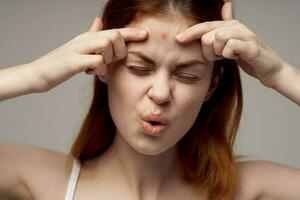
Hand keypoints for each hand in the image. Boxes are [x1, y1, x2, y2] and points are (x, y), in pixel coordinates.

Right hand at [28, 17, 147, 91]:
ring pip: (106, 44)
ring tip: (99, 69)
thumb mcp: (78, 46)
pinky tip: (93, 74)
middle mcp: (84, 40)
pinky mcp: (72, 61)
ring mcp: (78, 49)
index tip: (145, 35)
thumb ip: (91, 35)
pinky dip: (100, 69)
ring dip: (109, 58)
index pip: (114, 31)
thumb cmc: (61, 63)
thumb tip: (99, 21)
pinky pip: (97, 61)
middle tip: (112, 62)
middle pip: (113, 35)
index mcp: (88, 37)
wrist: (38, 73)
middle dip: (120, 49)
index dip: (131, 33)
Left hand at [175, 2, 285, 87]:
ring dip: (218, 53)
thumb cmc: (248, 57)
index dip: (190, 32)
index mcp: (230, 26)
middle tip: (220, 57)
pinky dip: (229, 55)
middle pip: (207, 35)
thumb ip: (224, 29)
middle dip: (208, 51)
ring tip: (228, 56)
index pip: (205, 26)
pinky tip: (236, 57)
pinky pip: (229, 46)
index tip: (178, 39)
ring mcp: (245, 35)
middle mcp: (237, 27)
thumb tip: (225, 6)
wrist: (270, 69)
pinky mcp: (251, 46)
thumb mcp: (232, 43)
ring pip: (217, 38)